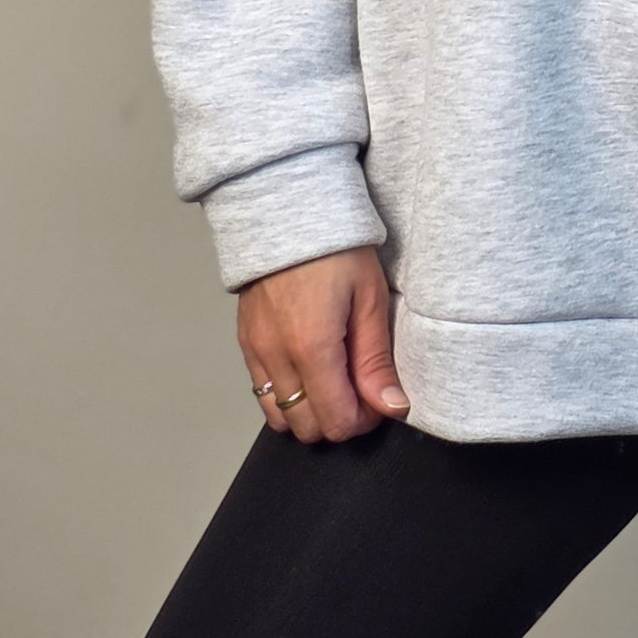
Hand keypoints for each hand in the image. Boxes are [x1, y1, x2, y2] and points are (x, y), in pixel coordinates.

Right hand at [238, 245, 408, 443]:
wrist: (288, 210)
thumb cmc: (335, 248)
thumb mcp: (369, 299)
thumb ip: (376, 360)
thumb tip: (391, 407)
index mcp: (311, 347)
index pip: (335, 421)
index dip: (364, 420)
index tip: (379, 399)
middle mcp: (276, 356)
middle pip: (305, 427)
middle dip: (337, 419)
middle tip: (360, 390)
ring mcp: (255, 351)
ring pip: (278, 417)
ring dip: (308, 411)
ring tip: (334, 381)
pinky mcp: (245, 342)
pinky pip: (262, 392)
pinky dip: (287, 394)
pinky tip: (309, 368)